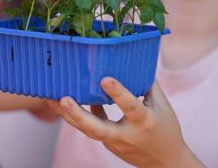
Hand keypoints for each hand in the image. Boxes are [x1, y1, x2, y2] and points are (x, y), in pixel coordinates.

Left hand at [46, 78, 203, 167]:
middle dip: (79, 115)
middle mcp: (126, 134)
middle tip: (63, 99)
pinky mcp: (107, 143)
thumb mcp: (162, 106)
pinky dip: (78, 116)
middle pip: (98, 129)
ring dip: (69, 115)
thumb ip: (147, 84)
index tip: (105, 79)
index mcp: (144, 121)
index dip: (118, 93)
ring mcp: (114, 142)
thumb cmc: (166, 130)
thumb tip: (135, 60)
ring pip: (88, 130)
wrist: (165, 163)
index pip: (130, 107)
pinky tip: (63, 101)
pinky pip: (90, 128)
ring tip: (51, 98)